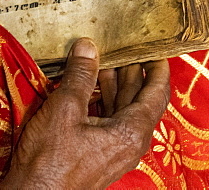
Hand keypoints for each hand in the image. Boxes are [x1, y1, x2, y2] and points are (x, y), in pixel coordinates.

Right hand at [0, 38, 169, 189]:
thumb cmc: (51, 160)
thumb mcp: (64, 109)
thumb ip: (80, 76)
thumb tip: (88, 47)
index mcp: (131, 132)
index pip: (155, 94)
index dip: (157, 69)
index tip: (155, 49)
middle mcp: (129, 143)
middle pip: (138, 100)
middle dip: (131, 72)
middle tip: (122, 47)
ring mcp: (114, 151)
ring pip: (121, 110)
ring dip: (112, 85)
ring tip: (101, 60)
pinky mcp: (98, 155)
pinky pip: (107, 121)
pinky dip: (100, 101)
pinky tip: (86, 87)